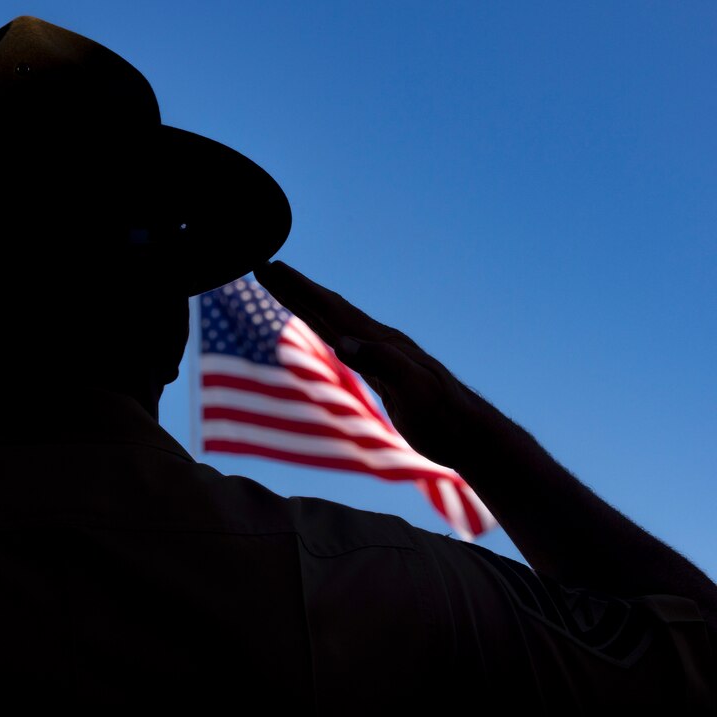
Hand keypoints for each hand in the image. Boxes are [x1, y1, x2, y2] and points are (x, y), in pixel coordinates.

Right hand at [253, 260, 486, 468]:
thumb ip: (381, 362)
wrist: (468, 433)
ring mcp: (379, 354)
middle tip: (264, 267)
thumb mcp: (414, 388)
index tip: (272, 268)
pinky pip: (343, 341)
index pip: (331, 309)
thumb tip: (342, 343)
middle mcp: (377, 340)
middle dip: (295, 287)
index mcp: (380, 340)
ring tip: (282, 287)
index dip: (300, 289)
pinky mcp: (380, 371)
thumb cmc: (443, 415)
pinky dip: (324, 328)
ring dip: (305, 304)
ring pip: (333, 322)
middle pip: (327, 308)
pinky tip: (320, 327)